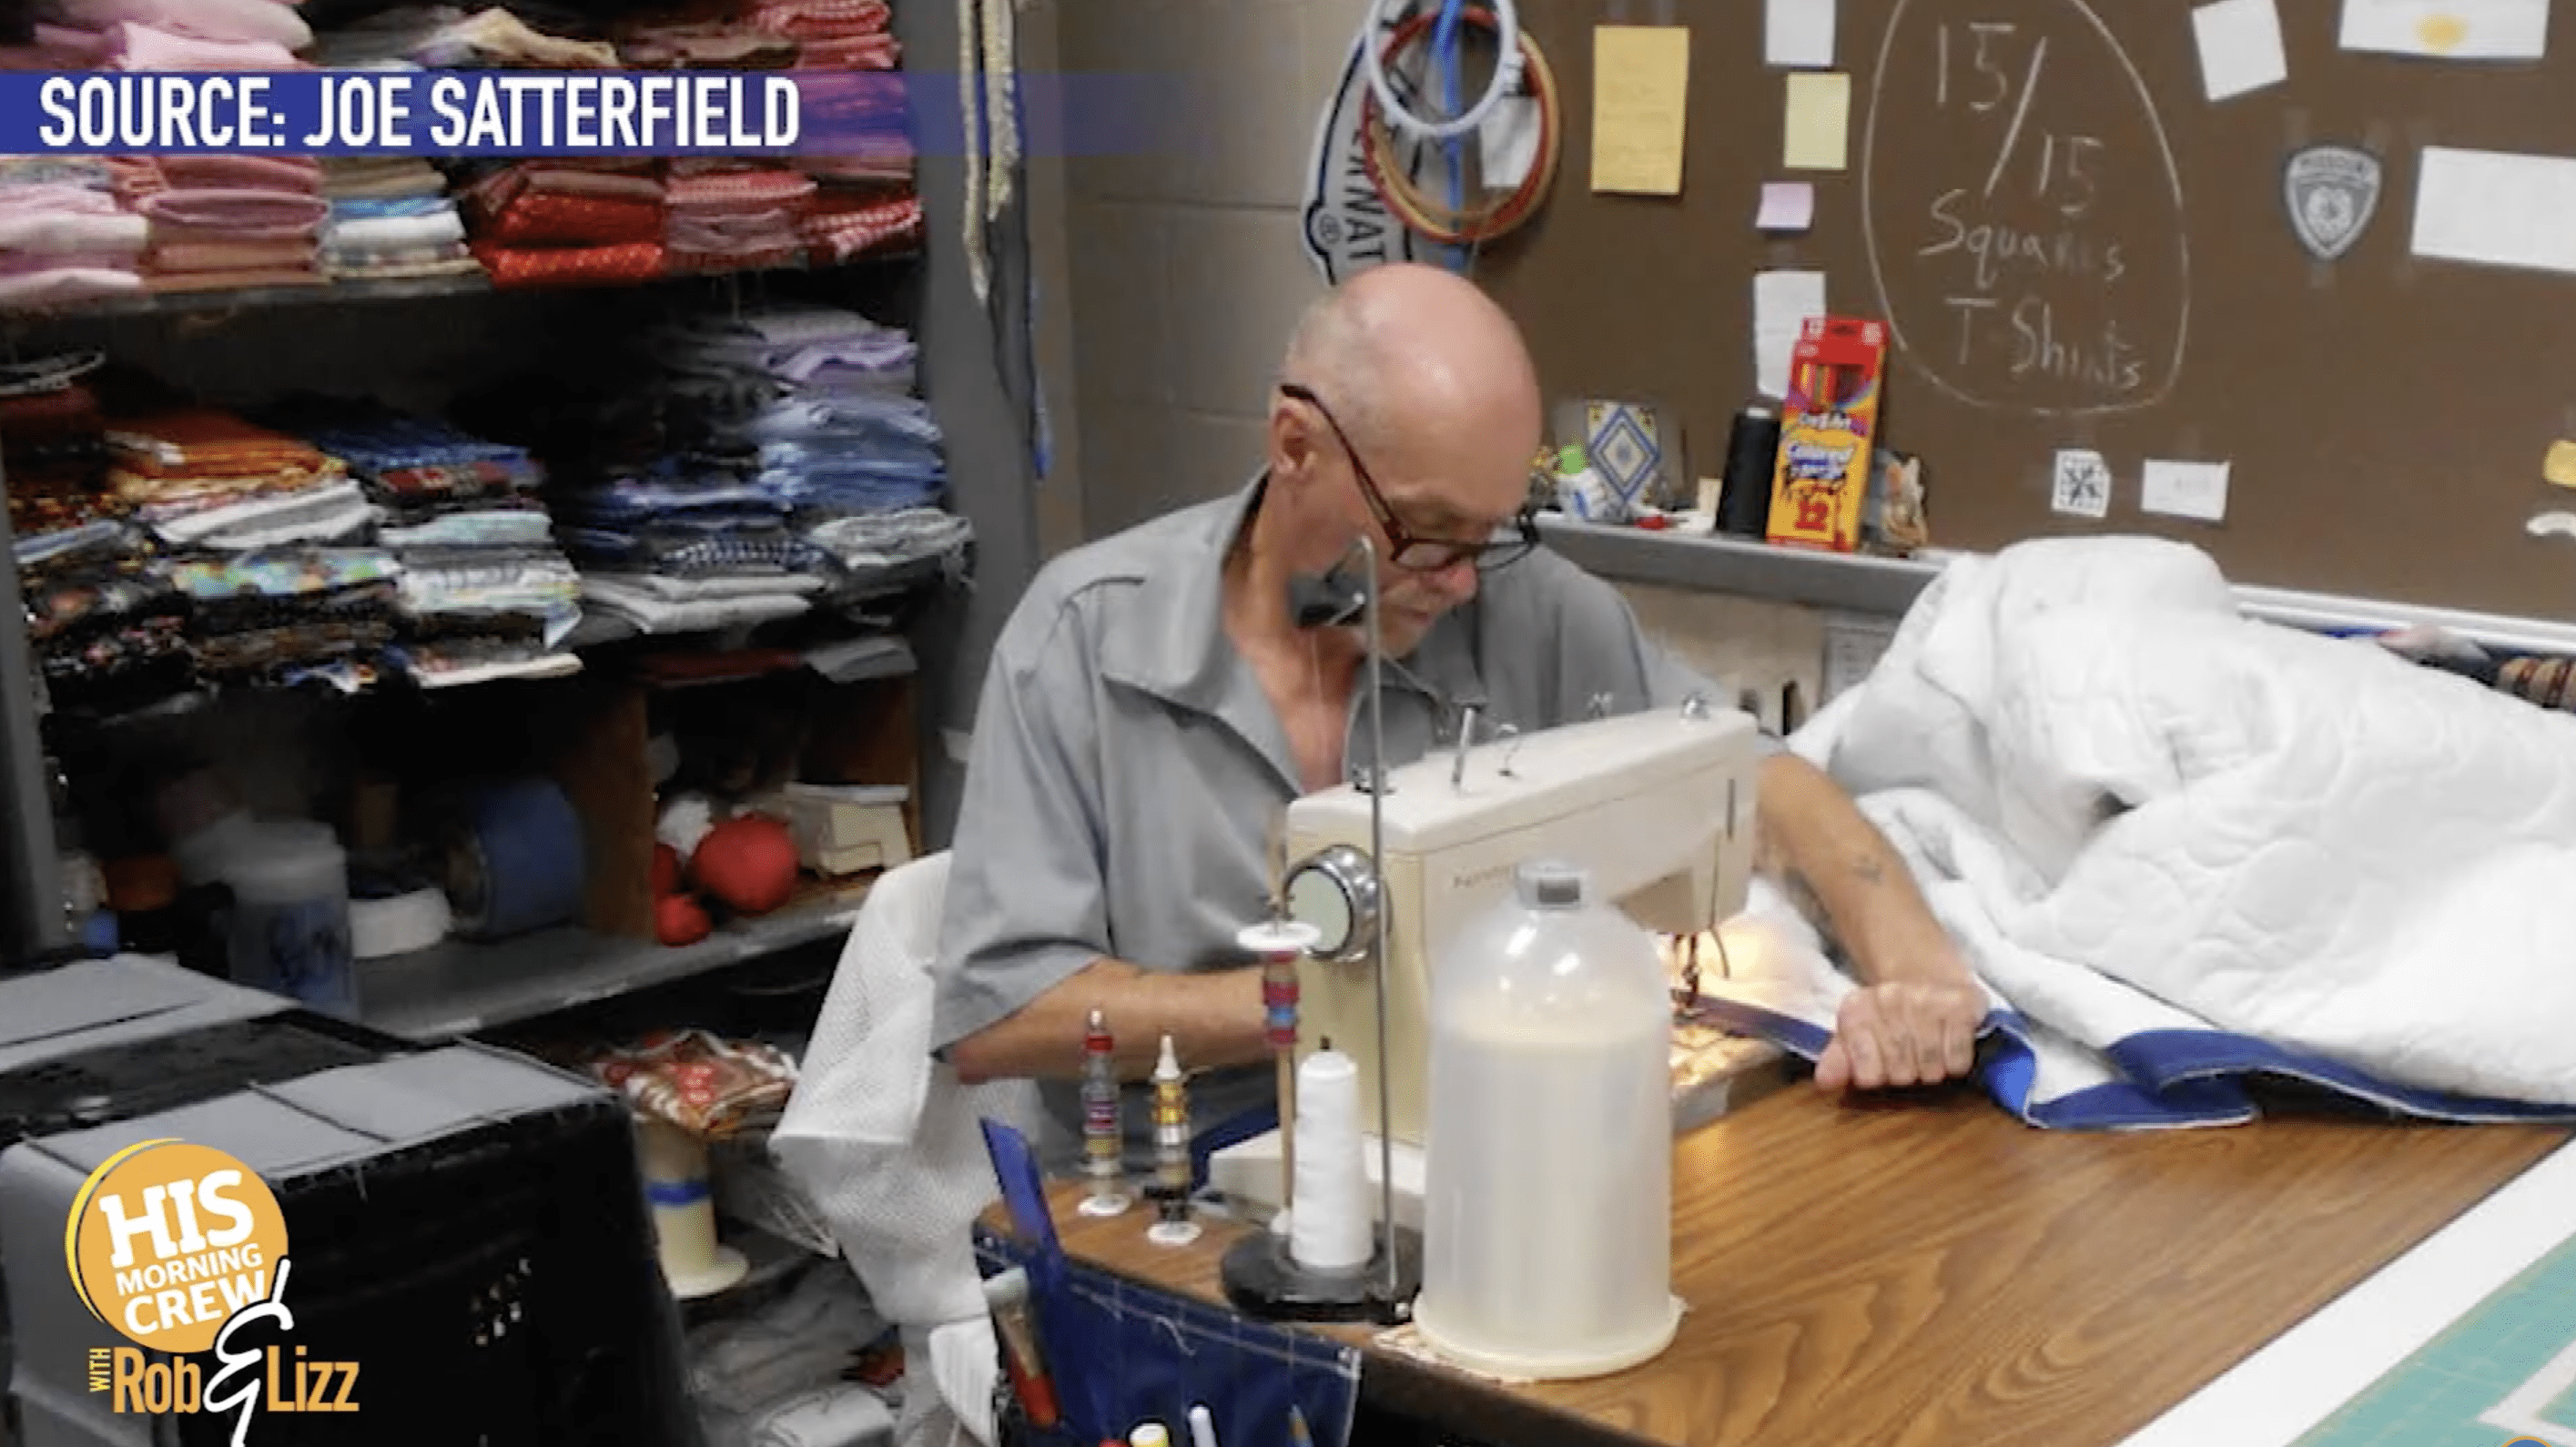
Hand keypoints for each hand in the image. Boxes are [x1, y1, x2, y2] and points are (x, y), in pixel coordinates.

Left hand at [1815, 979, 1984, 1093]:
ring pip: (1930, 1068)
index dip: (1878, 1078)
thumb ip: (1839, 1060)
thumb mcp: (1855, 1035)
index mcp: (1856, 1008)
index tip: (1880, 1067)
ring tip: (1927, 1054)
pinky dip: (1955, 1063)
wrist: (1926, 975)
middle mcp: (1888, 998)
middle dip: (1906, 1075)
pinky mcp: (1960, 1004)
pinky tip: (1948, 1047)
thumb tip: (1825, 1080)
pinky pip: (1958, 1058)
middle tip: (1908, 1059)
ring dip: (1931, 1070)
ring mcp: (1925, 999)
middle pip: (1900, 1072)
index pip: (1867, 1074)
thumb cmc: (1889, 1016)